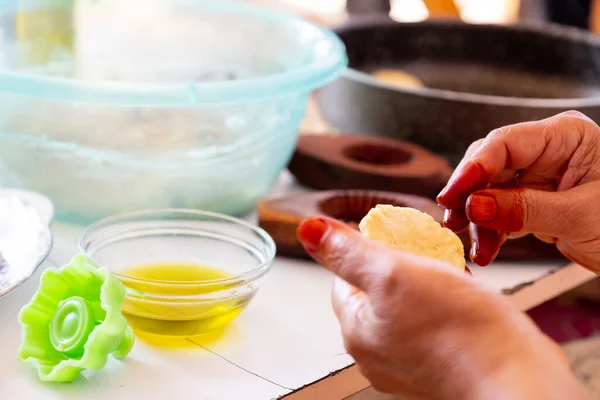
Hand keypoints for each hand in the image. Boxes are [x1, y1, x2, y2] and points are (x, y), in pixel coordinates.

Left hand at [297, 218, 584, 399]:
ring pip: (405, 308)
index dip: (364, 253)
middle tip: (422, 256)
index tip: (389, 240)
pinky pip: (431, 325)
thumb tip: (309, 230)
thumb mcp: (392, 273)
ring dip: (422, 285)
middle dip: (396, 269)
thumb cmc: (458, 331)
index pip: (343, 282)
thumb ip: (348, 252)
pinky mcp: (439, 365)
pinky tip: (462, 298)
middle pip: (374, 295)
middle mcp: (378, 353)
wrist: (516, 376)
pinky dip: (442, 306)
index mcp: (358, 333)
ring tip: (445, 275)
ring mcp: (409, 363)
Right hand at [437, 111, 599, 270]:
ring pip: (489, 192)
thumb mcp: (579, 216)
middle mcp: (547, 152)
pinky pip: (500, 212)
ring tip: (477, 248)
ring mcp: (538, 177)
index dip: (474, 167)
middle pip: (490, 165)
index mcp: (565, 137)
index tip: (454, 194)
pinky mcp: (534, 202)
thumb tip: (476, 206)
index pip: (505, 143)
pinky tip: (487, 251)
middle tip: (454, 220)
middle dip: (471, 196)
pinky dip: (491, 232)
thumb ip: (524, 209)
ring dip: (478, 220)